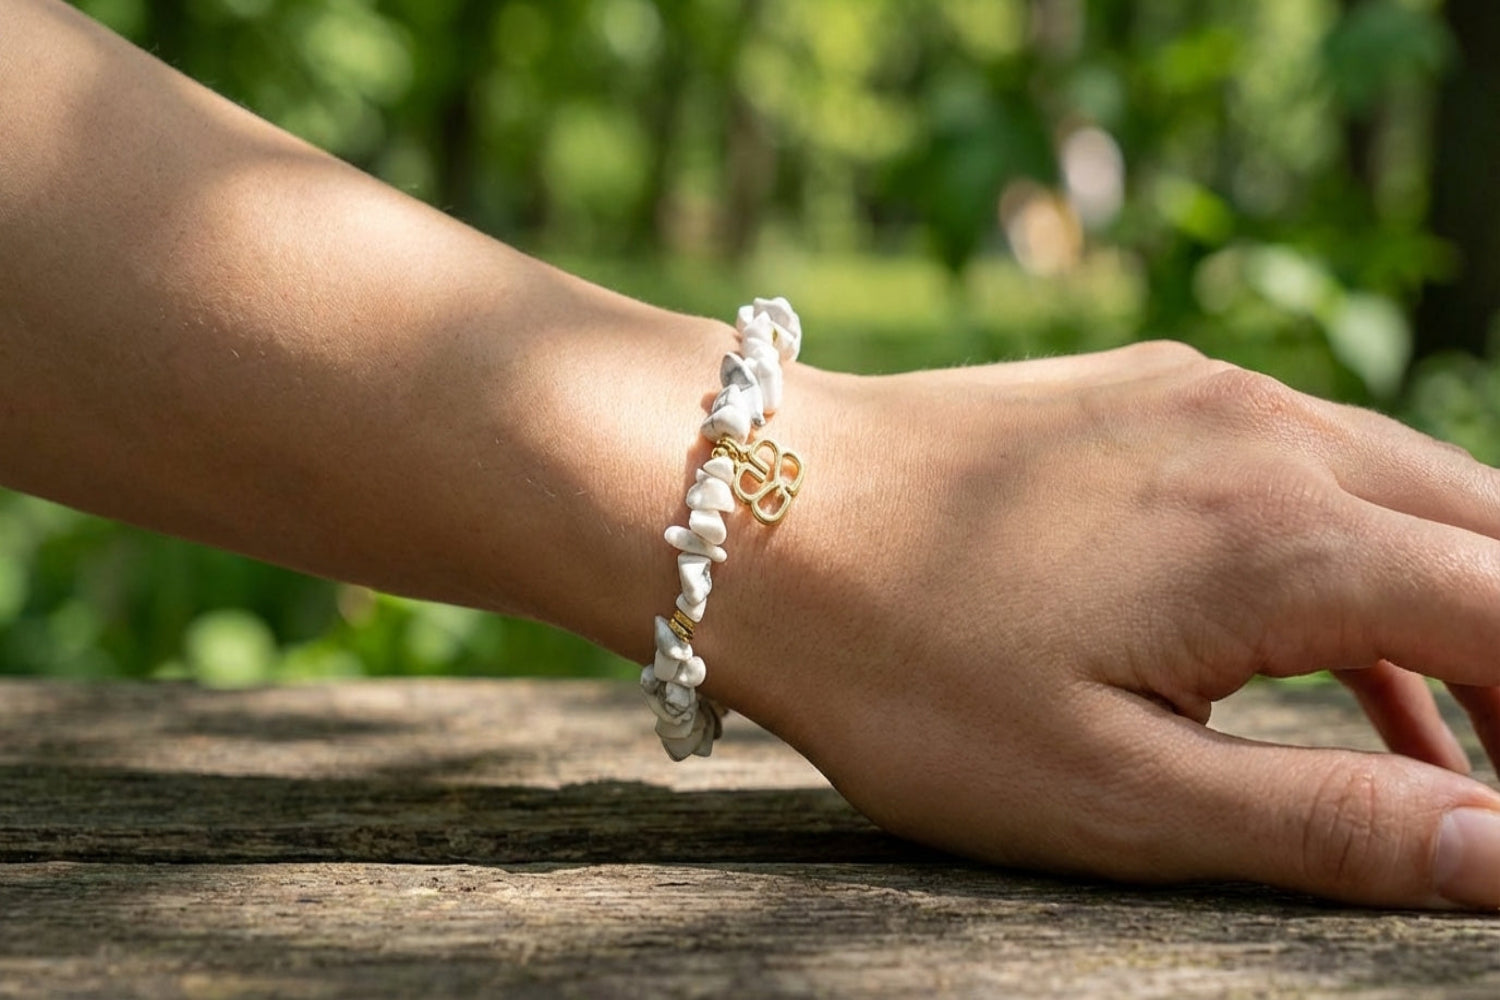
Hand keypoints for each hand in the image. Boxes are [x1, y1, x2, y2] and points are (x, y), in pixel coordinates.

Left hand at [703, 341, 1499, 907]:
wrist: (753, 509)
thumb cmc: (907, 668)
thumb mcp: (1109, 790)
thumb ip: (1325, 825)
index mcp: (1286, 542)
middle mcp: (1274, 436)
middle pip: (1492, 536)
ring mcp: (1211, 395)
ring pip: (1408, 492)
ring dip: (1456, 609)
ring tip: (1458, 746)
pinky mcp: (1152, 390)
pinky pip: (1309, 466)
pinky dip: (1355, 560)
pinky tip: (1332, 657)